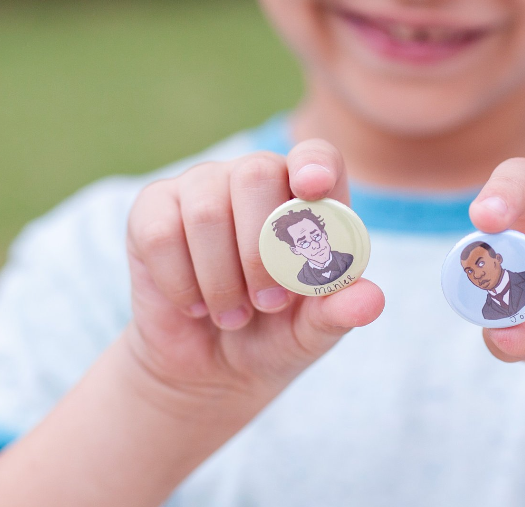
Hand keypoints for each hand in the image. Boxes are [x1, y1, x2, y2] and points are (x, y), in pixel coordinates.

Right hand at [122, 140, 383, 413]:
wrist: (210, 368)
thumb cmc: (275, 336)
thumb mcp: (311, 333)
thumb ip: (338, 313)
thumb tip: (371, 300)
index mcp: (307, 197)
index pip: (316, 156)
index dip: (314, 164)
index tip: (311, 187)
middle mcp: (255, 178)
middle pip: (256, 174)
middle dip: (261, 251)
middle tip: (267, 303)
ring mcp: (201, 187)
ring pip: (206, 211)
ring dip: (221, 280)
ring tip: (233, 315)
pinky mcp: (153, 209)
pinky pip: (160, 233)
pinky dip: (181, 281)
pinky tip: (195, 304)